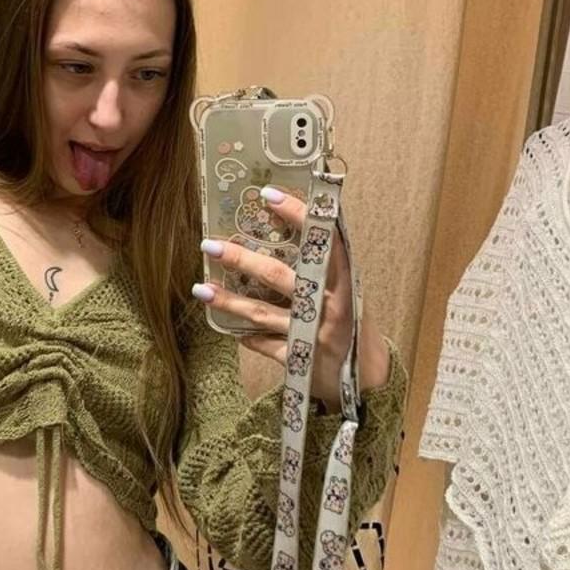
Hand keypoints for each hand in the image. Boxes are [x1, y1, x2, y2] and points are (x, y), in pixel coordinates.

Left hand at [193, 187, 389, 410]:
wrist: (368, 374)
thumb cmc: (350, 320)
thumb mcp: (348, 287)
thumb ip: (324, 262)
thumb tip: (287, 217)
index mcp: (345, 280)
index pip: (323, 240)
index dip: (298, 216)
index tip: (268, 194)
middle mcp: (330, 305)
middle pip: (279, 276)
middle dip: (242, 259)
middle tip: (210, 245)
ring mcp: (313, 334)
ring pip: (262, 313)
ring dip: (229, 301)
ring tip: (201, 288)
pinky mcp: (300, 361)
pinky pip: (265, 345)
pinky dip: (249, 338)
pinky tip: (232, 331)